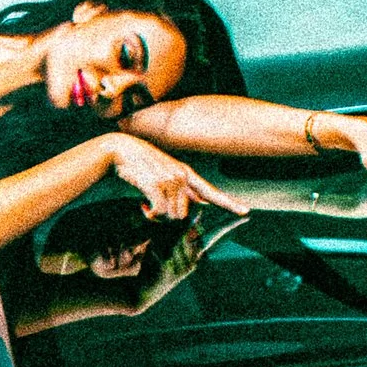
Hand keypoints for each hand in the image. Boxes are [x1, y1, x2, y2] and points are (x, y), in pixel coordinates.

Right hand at [106, 132, 248, 224]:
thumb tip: (193, 205)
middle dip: (169, 217)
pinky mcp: (157, 184)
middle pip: (184, 214)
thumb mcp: (163, 172)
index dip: (229, 203)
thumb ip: (179, 188)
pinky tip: (142, 205)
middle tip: (153, 208)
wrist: (120, 150)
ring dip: (157, 216)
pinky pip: (159, 212)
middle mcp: (182, 176)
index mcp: (185, 173)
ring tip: (147, 203)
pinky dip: (149, 213)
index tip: (246, 211)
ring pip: (172, 215)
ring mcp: (171, 180)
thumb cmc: (139, 163)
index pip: (211, 191)